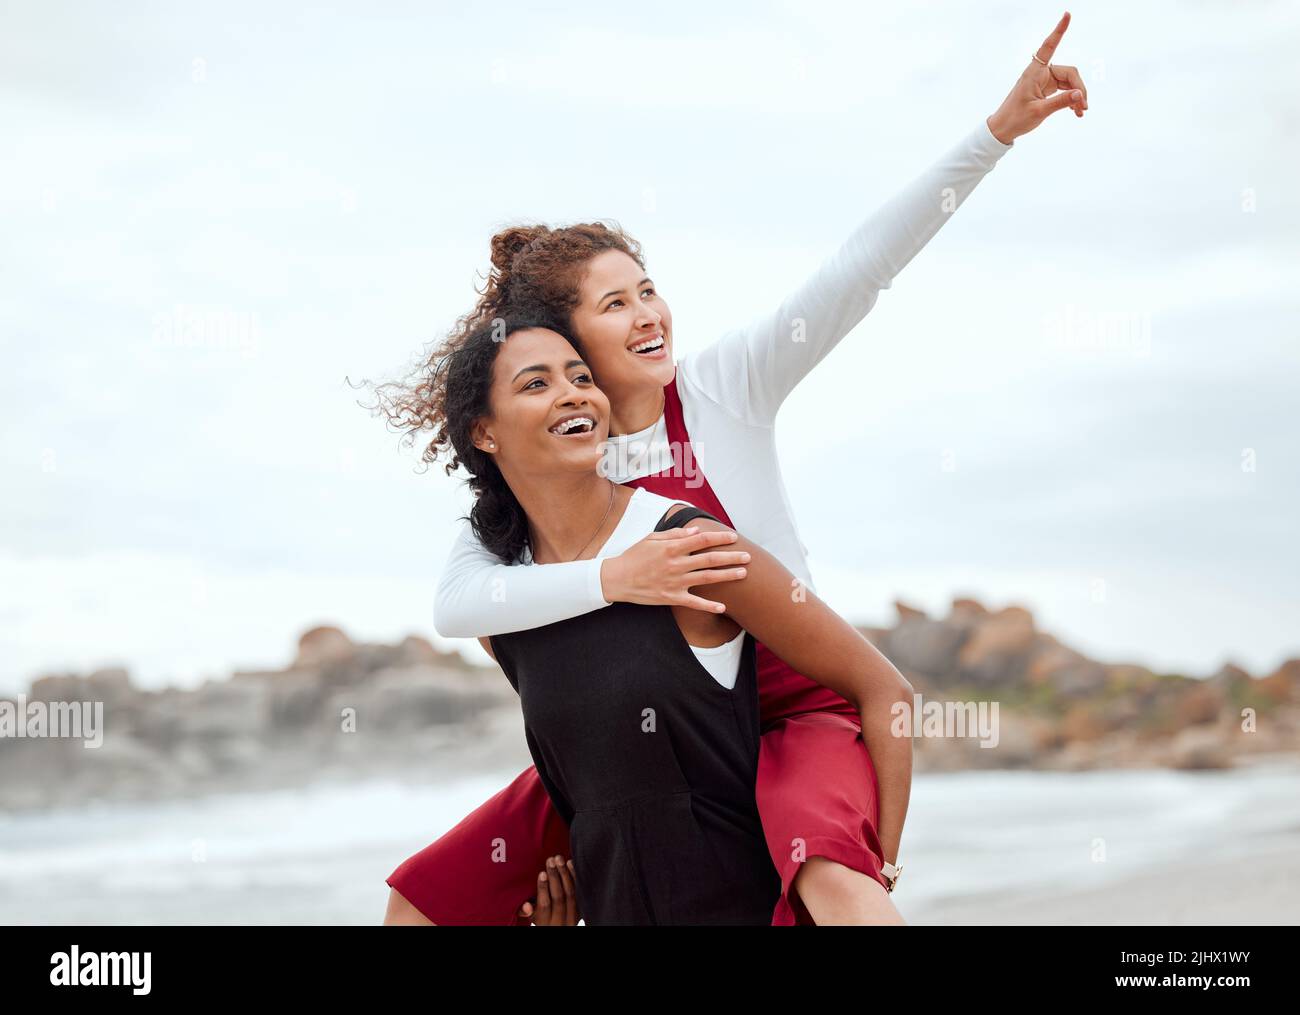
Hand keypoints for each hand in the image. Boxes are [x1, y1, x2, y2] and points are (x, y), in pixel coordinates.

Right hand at [516, 855, 579, 925]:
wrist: (559, 924)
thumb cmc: (541, 916)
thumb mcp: (531, 915)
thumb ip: (524, 911)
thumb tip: (526, 906)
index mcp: (545, 922)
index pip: (544, 905)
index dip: (543, 888)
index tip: (542, 873)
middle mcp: (560, 922)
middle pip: (558, 897)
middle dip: (554, 876)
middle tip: (551, 860)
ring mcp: (573, 917)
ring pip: (571, 894)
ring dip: (565, 874)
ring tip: (559, 859)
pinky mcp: (582, 909)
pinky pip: (581, 891)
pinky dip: (576, 877)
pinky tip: (570, 864)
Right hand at [600, 525, 749, 612]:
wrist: (617, 579)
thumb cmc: (634, 556)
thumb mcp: (652, 539)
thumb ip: (675, 534)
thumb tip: (696, 531)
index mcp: (671, 547)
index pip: (701, 540)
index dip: (719, 538)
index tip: (733, 536)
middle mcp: (676, 564)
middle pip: (710, 559)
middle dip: (731, 557)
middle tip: (748, 556)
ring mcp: (675, 582)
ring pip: (707, 578)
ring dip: (727, 576)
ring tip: (743, 573)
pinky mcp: (671, 597)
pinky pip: (694, 603)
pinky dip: (709, 605)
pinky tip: (723, 607)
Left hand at [986, 11, 1088, 144]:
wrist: (1003, 130)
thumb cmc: (1015, 118)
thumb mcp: (1039, 111)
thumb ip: (1060, 102)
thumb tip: (1079, 94)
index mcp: (1035, 72)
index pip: (1049, 46)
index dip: (1059, 30)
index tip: (1067, 14)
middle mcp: (1040, 73)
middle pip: (1069, 72)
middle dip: (1079, 88)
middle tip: (1084, 106)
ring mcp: (1044, 81)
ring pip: (1069, 82)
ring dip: (1076, 96)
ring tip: (1081, 112)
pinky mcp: (1046, 89)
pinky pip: (1064, 89)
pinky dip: (1071, 99)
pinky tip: (1075, 111)